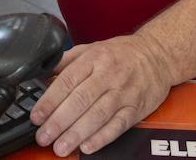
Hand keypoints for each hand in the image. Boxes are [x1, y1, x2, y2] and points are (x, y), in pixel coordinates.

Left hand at [29, 34, 175, 156]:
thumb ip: (66, 62)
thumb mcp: (91, 48)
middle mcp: (108, 75)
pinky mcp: (136, 108)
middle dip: (59, 121)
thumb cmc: (121, 53)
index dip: (50, 101)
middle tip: (44, 136)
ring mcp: (123, 93)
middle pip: (80, 100)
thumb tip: (42, 76)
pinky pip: (118, 125)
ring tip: (61, 147)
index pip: (67, 81)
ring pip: (98, 115)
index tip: (37, 116)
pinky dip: (102, 138)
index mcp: (94, 59)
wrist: (158, 55)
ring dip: (77, 134)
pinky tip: (87, 146)